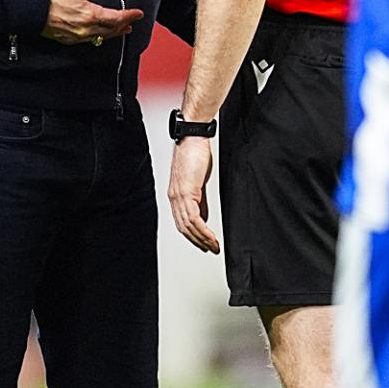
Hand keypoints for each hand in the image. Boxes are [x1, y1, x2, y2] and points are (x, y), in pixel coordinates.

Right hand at [42, 0, 143, 44]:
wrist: (27, 9)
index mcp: (89, 14)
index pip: (116, 17)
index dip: (129, 15)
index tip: (139, 13)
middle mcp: (85, 29)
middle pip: (111, 30)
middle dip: (123, 25)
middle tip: (132, 22)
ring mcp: (76, 36)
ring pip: (101, 37)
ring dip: (113, 33)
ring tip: (120, 30)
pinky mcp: (67, 39)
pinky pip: (88, 41)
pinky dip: (99, 37)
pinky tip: (98, 34)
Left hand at [167, 135, 220, 252]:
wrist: (192, 137)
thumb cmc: (195, 153)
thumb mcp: (198, 180)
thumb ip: (200, 199)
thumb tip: (204, 215)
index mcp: (176, 194)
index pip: (181, 222)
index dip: (192, 235)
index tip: (204, 243)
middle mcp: (174, 197)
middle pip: (184, 228)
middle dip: (198, 241)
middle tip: (211, 249)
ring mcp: (179, 195)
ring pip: (189, 226)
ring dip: (202, 239)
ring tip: (214, 246)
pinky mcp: (186, 191)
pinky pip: (194, 218)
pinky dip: (203, 230)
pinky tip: (211, 236)